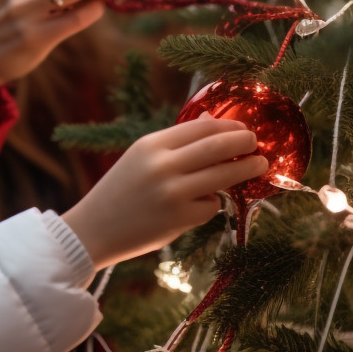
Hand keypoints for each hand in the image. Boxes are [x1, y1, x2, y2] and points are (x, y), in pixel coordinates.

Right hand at [61, 115, 267, 269]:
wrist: (93, 229)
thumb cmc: (120, 191)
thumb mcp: (140, 157)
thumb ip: (175, 142)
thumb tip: (212, 122)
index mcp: (151, 145)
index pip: (202, 127)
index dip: (228, 125)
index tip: (242, 127)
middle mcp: (163, 165)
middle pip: (218, 146)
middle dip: (244, 141)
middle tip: (257, 143)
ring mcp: (173, 193)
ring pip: (223, 175)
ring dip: (246, 168)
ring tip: (259, 165)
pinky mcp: (179, 220)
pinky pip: (211, 206)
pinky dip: (212, 203)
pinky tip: (201, 204)